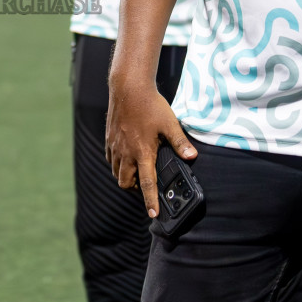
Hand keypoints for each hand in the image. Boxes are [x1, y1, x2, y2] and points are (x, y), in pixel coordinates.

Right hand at [105, 78, 196, 218]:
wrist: (128, 87)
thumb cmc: (150, 104)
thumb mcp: (170, 123)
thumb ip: (180, 142)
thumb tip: (192, 157)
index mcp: (142, 152)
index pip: (146, 183)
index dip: (150, 200)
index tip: (153, 214)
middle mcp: (126, 152)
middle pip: (126, 182)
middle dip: (135, 190)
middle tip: (145, 187)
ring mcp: (115, 146)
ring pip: (116, 172)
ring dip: (126, 178)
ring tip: (137, 174)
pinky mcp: (109, 139)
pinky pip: (110, 159)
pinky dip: (117, 165)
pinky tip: (126, 158)